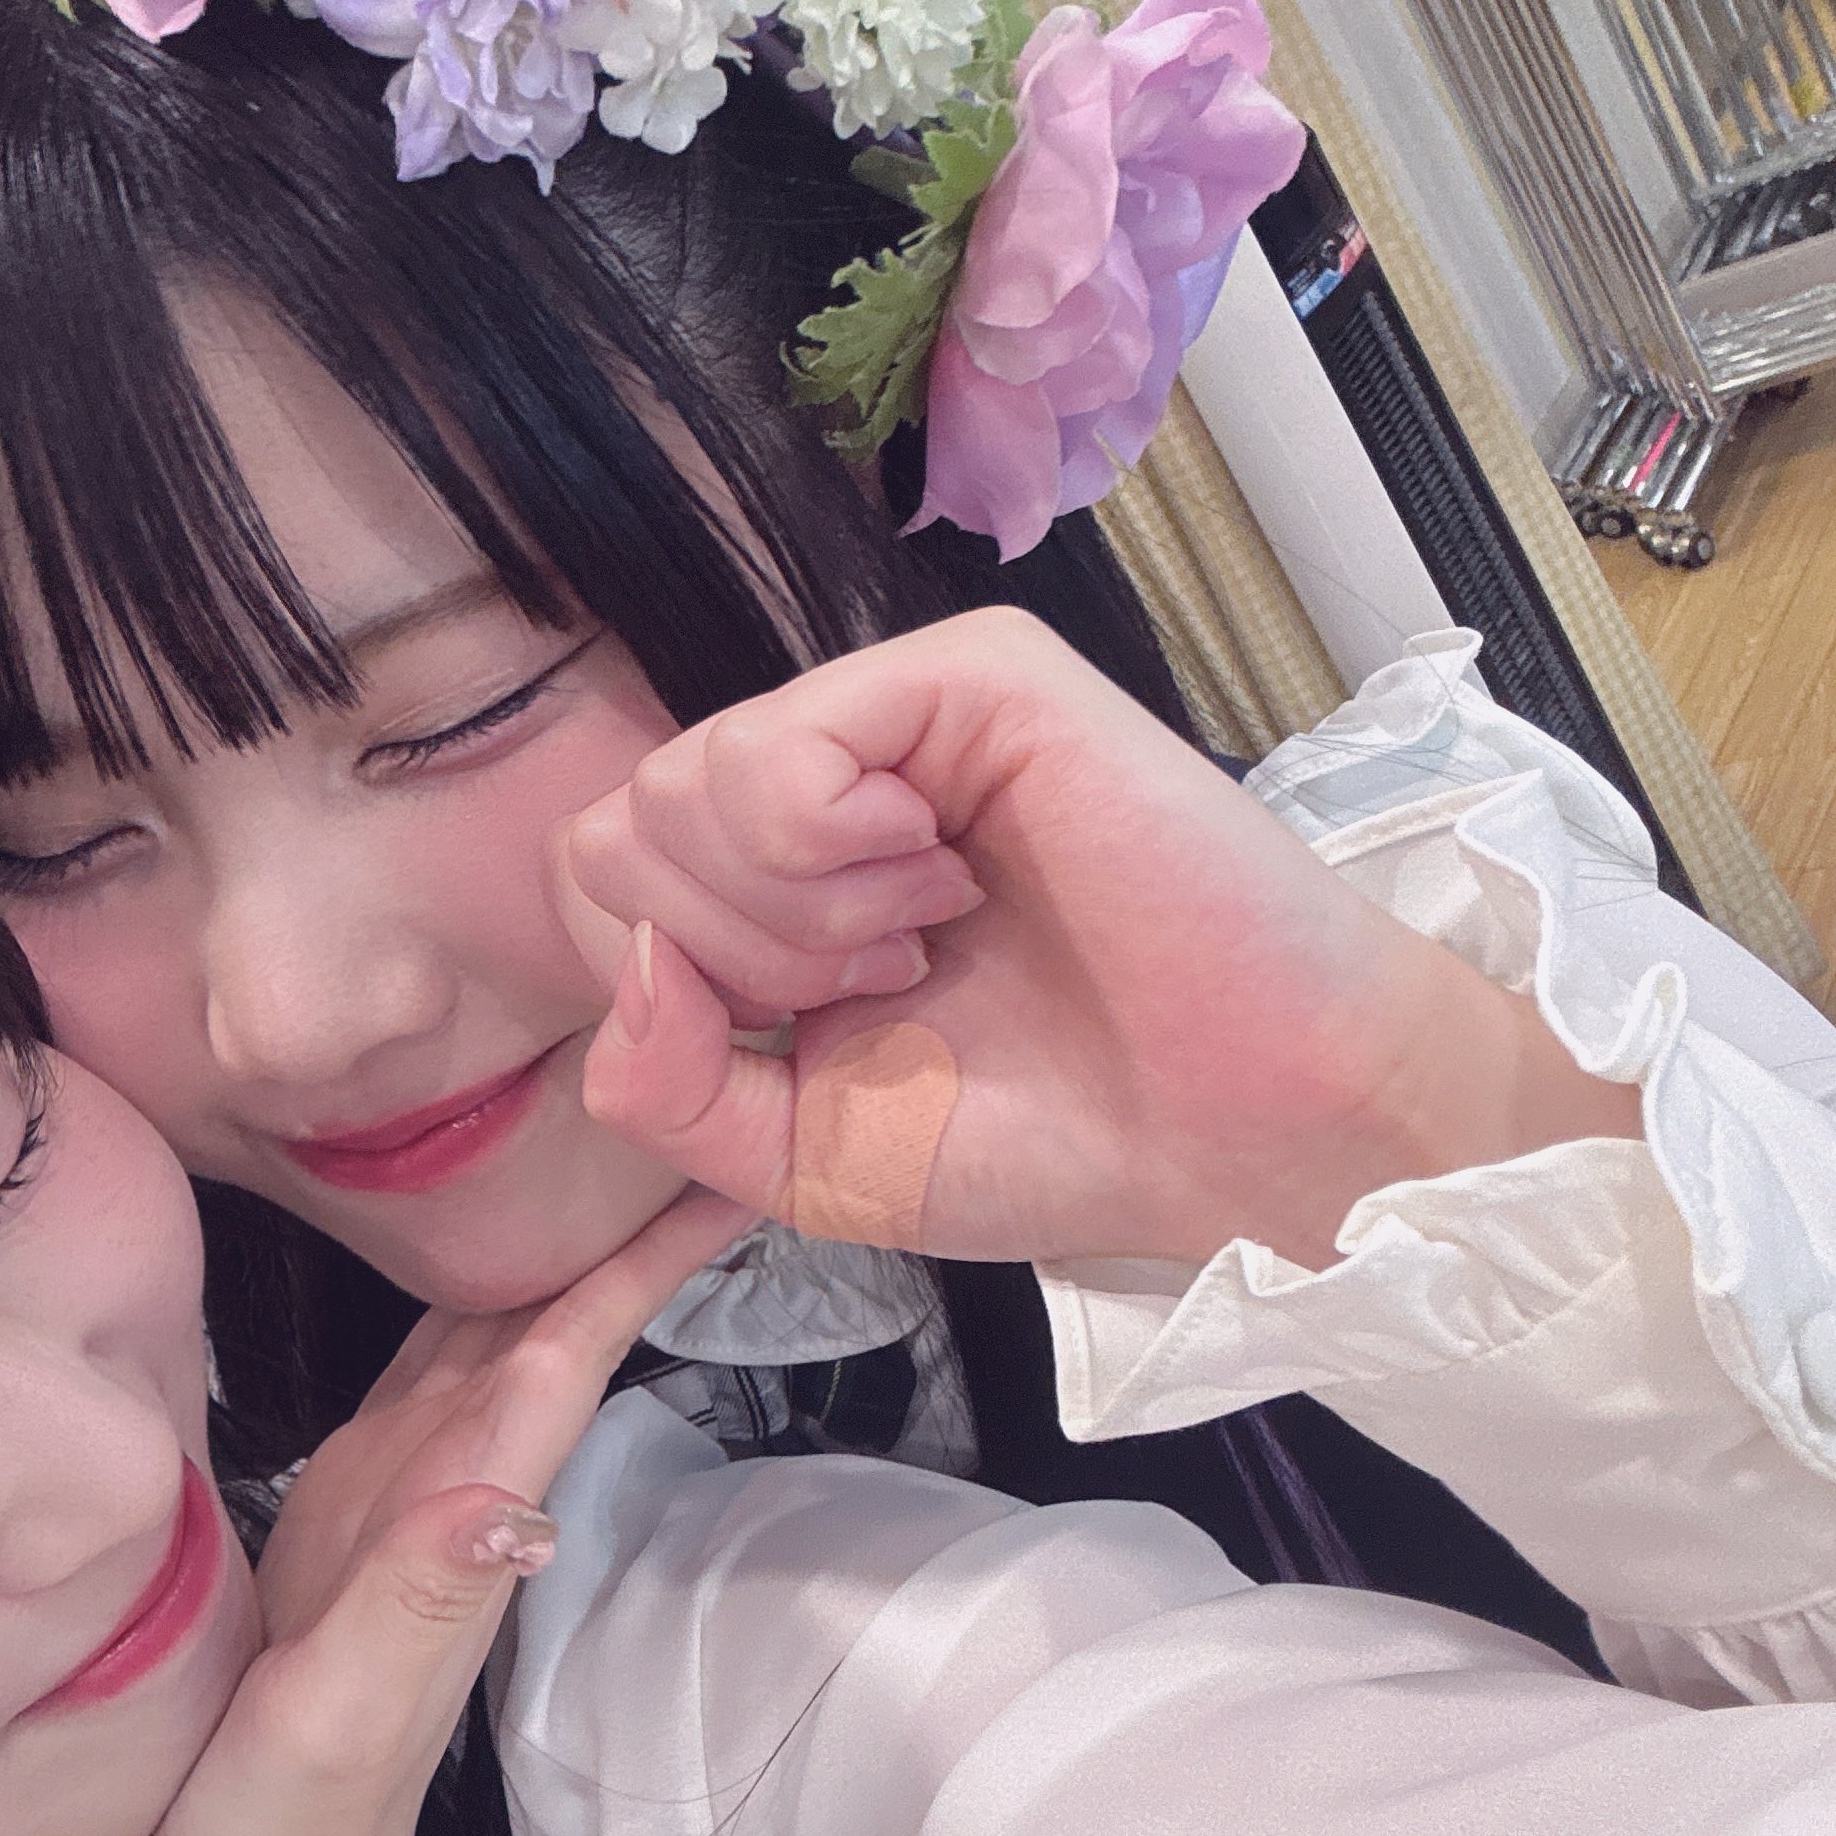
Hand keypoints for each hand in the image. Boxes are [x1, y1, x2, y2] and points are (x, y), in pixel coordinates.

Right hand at [143, 1187, 743, 1835]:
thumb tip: (506, 1501)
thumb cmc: (293, 1813)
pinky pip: (427, 1371)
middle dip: (626, 1211)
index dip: (643, 1259)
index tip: (728, 1164)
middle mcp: (453, 1487)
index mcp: (461, 1514)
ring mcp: (407, 1491)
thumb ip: (414, 1603)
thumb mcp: (343, 1712)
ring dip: (559, 1238)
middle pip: (552, 1322)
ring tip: (617, 1129)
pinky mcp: (354, 1502)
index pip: (567, 1354)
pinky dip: (466, 1294)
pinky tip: (476, 1243)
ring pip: (495, 1332)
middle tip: (698, 1078)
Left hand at [552, 610, 1636, 1269]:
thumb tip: (632, 965)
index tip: (830, 1027)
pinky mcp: (969, 679)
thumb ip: (667, 1085)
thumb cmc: (1047, 1136)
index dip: (675, 994)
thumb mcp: (794, 1156)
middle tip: (892, 979)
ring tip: (930, 933)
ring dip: (794, 911)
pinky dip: (829, 851)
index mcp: (775, 882)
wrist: (1236, 1127)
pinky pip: (782, 743)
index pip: (598, 890)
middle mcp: (823, 781)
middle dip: (735, 957)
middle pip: (619, 833)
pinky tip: (940, 880)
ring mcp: (892, 719)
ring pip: (683, 785)